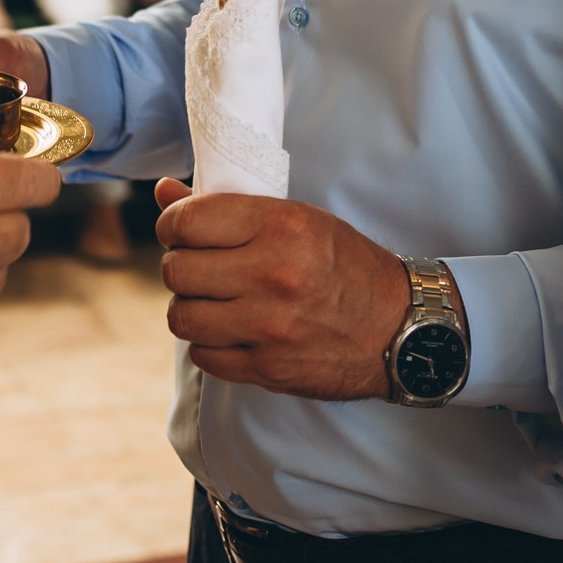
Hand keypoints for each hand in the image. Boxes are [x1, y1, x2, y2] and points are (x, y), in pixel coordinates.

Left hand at [152, 178, 411, 401]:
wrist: (399, 328)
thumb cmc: (345, 265)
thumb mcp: (298, 220)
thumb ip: (228, 208)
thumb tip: (163, 193)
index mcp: (281, 226)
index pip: (187, 221)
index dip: (172, 225)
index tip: (180, 232)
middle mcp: (271, 274)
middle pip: (176, 270)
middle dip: (181, 267)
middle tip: (202, 268)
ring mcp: (268, 326)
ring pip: (182, 316)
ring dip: (191, 308)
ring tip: (214, 301)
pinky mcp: (268, 368)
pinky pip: (203, 356)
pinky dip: (210, 345)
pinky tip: (232, 332)